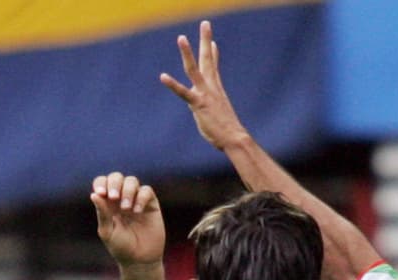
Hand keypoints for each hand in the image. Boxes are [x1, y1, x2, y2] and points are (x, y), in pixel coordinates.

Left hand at [91, 173, 164, 266]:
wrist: (140, 260)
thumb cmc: (121, 247)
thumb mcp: (107, 232)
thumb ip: (102, 213)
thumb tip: (94, 194)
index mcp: (107, 203)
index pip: (102, 183)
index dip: (101, 183)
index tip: (101, 193)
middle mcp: (121, 198)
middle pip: (117, 177)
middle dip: (114, 184)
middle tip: (113, 198)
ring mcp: (137, 200)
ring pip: (132, 181)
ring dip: (127, 191)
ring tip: (127, 209)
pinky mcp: (151, 204)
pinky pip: (146, 191)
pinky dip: (141, 197)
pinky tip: (137, 211)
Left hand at [160, 20, 249, 151]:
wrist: (234, 138)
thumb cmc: (226, 129)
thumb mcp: (220, 113)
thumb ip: (213, 105)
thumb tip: (211, 104)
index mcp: (216, 89)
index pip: (214, 67)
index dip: (213, 53)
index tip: (213, 42)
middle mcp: (211, 87)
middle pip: (207, 59)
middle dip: (206, 40)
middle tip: (205, 23)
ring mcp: (205, 93)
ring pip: (194, 69)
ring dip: (187, 53)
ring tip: (181, 37)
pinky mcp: (198, 103)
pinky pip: (184, 92)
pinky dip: (173, 84)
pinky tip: (163, 76)